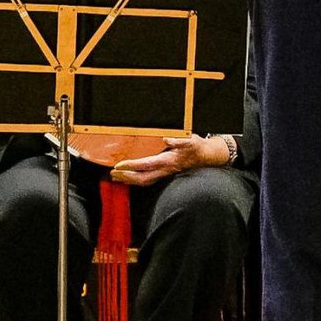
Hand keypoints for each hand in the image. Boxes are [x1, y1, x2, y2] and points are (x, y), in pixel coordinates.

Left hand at [109, 133, 229, 185]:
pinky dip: (136, 181)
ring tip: (116, 177)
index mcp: (169, 161)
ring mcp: (165, 174)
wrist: (207, 156)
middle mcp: (165, 170)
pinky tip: (129, 178)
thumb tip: (167, 139)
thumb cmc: (196, 147)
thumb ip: (179, 140)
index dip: (132, 165)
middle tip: (113, 173)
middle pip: (142, 178)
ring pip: (144, 182)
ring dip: (129, 180)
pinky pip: (148, 180)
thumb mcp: (190, 140)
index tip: (119, 165)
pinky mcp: (165, 174)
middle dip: (126, 177)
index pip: (146, 164)